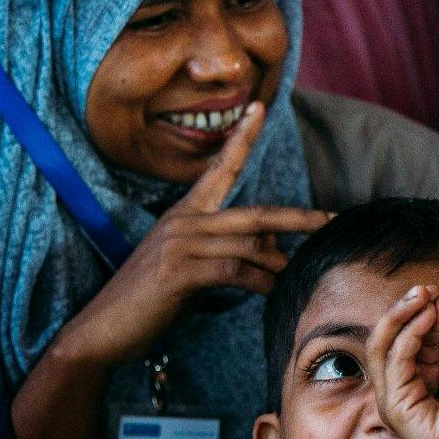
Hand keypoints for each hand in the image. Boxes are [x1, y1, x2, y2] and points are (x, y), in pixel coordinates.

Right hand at [56, 103, 329, 367]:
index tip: (259, 107)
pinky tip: (276, 294)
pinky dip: (263, 284)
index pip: (219, 168)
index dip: (241, 138)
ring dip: (282, 267)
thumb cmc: (150, 302)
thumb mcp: (192, 269)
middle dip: (301, 218)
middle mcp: (183, 221)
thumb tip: (273, 252)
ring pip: (252, 247)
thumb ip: (228, 254)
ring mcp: (180, 244)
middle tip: (335, 219)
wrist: (103, 331)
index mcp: (184, 214)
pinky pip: (237, 272)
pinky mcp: (179, 270)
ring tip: (301, 280)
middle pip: (257, 214)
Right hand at [366, 288, 438, 438]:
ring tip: (423, 296)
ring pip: (383, 344)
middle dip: (408, 308)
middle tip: (427, 289)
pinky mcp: (395, 405)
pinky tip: (428, 317)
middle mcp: (406, 382)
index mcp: (424, 373)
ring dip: (401, 314)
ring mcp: (396, 395)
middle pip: (394, 336)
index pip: (415, 334)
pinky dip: (409, 334)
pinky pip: (394, 360)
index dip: (427, 311)